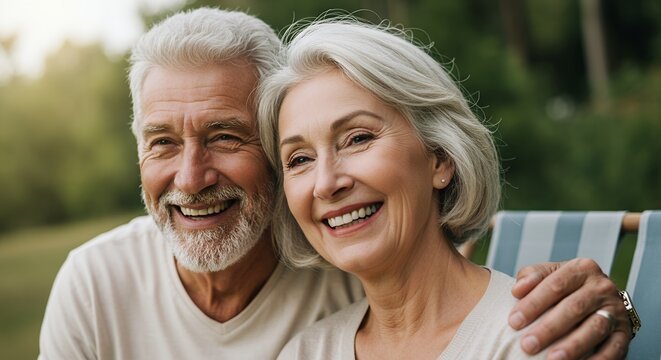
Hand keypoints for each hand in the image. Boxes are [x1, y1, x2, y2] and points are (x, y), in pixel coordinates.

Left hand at [509, 258, 630, 358]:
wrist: (600, 299)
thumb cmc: (565, 288)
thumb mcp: (550, 275)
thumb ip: (532, 276)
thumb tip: (518, 290)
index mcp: (582, 268)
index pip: (555, 285)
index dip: (533, 303)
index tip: (514, 321)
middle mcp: (602, 287)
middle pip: (574, 307)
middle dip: (549, 328)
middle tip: (527, 345)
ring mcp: (616, 310)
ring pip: (595, 328)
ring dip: (572, 346)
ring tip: (552, 359)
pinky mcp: (624, 333)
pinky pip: (614, 348)